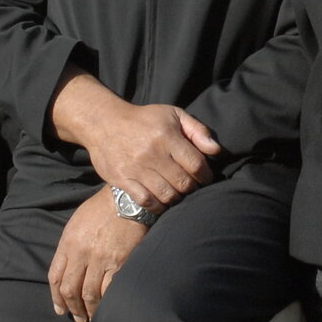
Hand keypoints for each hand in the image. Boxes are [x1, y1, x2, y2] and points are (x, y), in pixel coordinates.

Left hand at [47, 189, 147, 321]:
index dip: (56, 298)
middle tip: (77, 318)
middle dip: (72, 308)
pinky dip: (106, 302)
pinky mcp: (119, 262)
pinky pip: (109, 289)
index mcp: (68, 243)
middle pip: (70, 289)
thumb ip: (69, 246)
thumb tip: (67, 269)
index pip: (55, 277)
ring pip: (89, 294)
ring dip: (89, 310)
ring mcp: (100, 259)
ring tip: (92, 317)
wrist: (126, 199)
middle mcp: (81, 253)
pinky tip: (107, 307)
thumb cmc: (101, 209)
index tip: (60, 309)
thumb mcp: (77, 223)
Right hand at [50, 71, 218, 210]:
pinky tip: (161, 201)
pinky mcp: (122, 179)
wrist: (105, 123)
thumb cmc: (145, 120)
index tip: (205, 177)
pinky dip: (158, 206)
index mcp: (167, 136)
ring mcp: (136, 168)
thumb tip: (216, 150)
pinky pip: (146, 201)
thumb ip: (197, 130)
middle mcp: (152, 153)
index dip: (206, 175)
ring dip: (177, 198)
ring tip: (177, 192)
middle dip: (192, 188)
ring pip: (167, 195)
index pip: (196, 164)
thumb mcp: (173, 115)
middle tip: (191, 186)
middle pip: (183, 183)